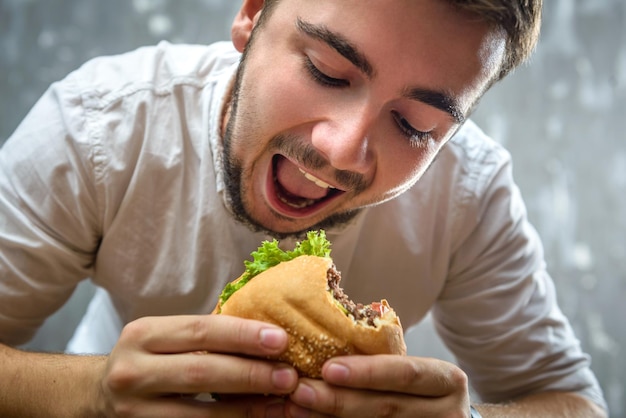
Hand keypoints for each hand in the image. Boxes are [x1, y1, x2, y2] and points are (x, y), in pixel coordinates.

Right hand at [98, 314, 297, 416]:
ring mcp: (134, 410)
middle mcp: (133, 371)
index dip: (243, 335)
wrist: (99, 394)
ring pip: (201, 414)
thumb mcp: (165, 338)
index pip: (200, 330)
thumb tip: (269, 336)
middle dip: (251, 373)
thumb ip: (205, 336)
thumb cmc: (149, 358)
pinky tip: (256, 417)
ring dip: (247, 408)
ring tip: (281, 402)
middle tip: (289, 376)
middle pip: (202, 372)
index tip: (280, 339)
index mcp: (143, 334)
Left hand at [286, 354, 469, 417]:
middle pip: (386, 407)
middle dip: (338, 399)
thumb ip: (384, 360)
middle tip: (300, 390)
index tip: (327, 368)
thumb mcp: (415, 372)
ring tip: (296, 410)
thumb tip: (326, 343)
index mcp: (447, 381)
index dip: (367, 372)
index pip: (406, 373)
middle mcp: (448, 412)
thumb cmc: (420, 389)